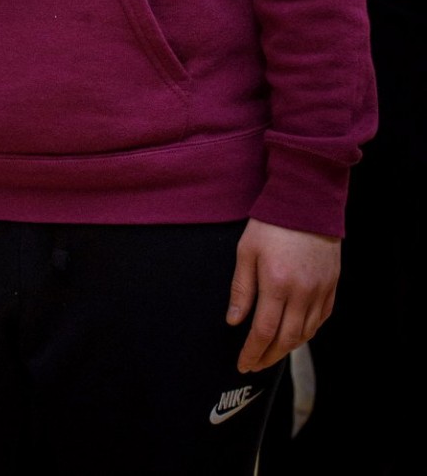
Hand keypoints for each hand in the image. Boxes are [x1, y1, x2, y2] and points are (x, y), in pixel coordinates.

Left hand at [227, 218, 339, 373]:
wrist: (307, 202)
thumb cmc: (271, 224)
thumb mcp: (246, 251)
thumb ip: (241, 288)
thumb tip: (234, 321)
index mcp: (277, 284)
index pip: (263, 332)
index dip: (252, 352)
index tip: (243, 364)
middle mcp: (302, 294)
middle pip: (286, 339)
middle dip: (268, 356)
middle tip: (255, 365)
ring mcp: (320, 292)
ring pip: (305, 334)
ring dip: (287, 348)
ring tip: (271, 353)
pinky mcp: (332, 287)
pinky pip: (321, 320)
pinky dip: (307, 333)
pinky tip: (295, 334)